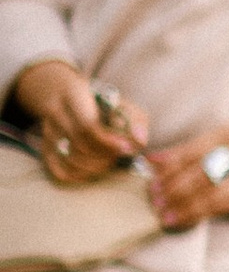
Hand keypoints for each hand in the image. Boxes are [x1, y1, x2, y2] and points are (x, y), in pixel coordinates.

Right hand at [15, 59, 144, 184]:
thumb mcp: (123, 105)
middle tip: (117, 154)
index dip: (108, 142)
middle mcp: (56, 113)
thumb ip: (136, 120)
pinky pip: (59, 170)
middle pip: (79, 145)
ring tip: (107, 161)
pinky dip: (78, 176)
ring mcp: (48, 132)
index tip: (125, 148)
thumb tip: (140, 141)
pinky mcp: (45, 148)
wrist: (69, 98)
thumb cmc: (102, 104)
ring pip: (69, 160)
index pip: (87, 125)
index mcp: (74, 95)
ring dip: (94, 167)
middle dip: (104, 156)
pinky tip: (92, 170)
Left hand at [145, 100, 228, 229]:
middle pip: (200, 174)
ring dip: (186, 207)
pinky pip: (225, 205)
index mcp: (228, 133)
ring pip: (212, 194)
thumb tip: (155, 160)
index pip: (192, 153)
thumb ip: (192, 148)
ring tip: (166, 215)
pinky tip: (188, 218)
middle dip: (174, 191)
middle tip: (154, 201)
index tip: (151, 181)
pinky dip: (204, 213)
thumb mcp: (224, 135)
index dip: (169, 169)